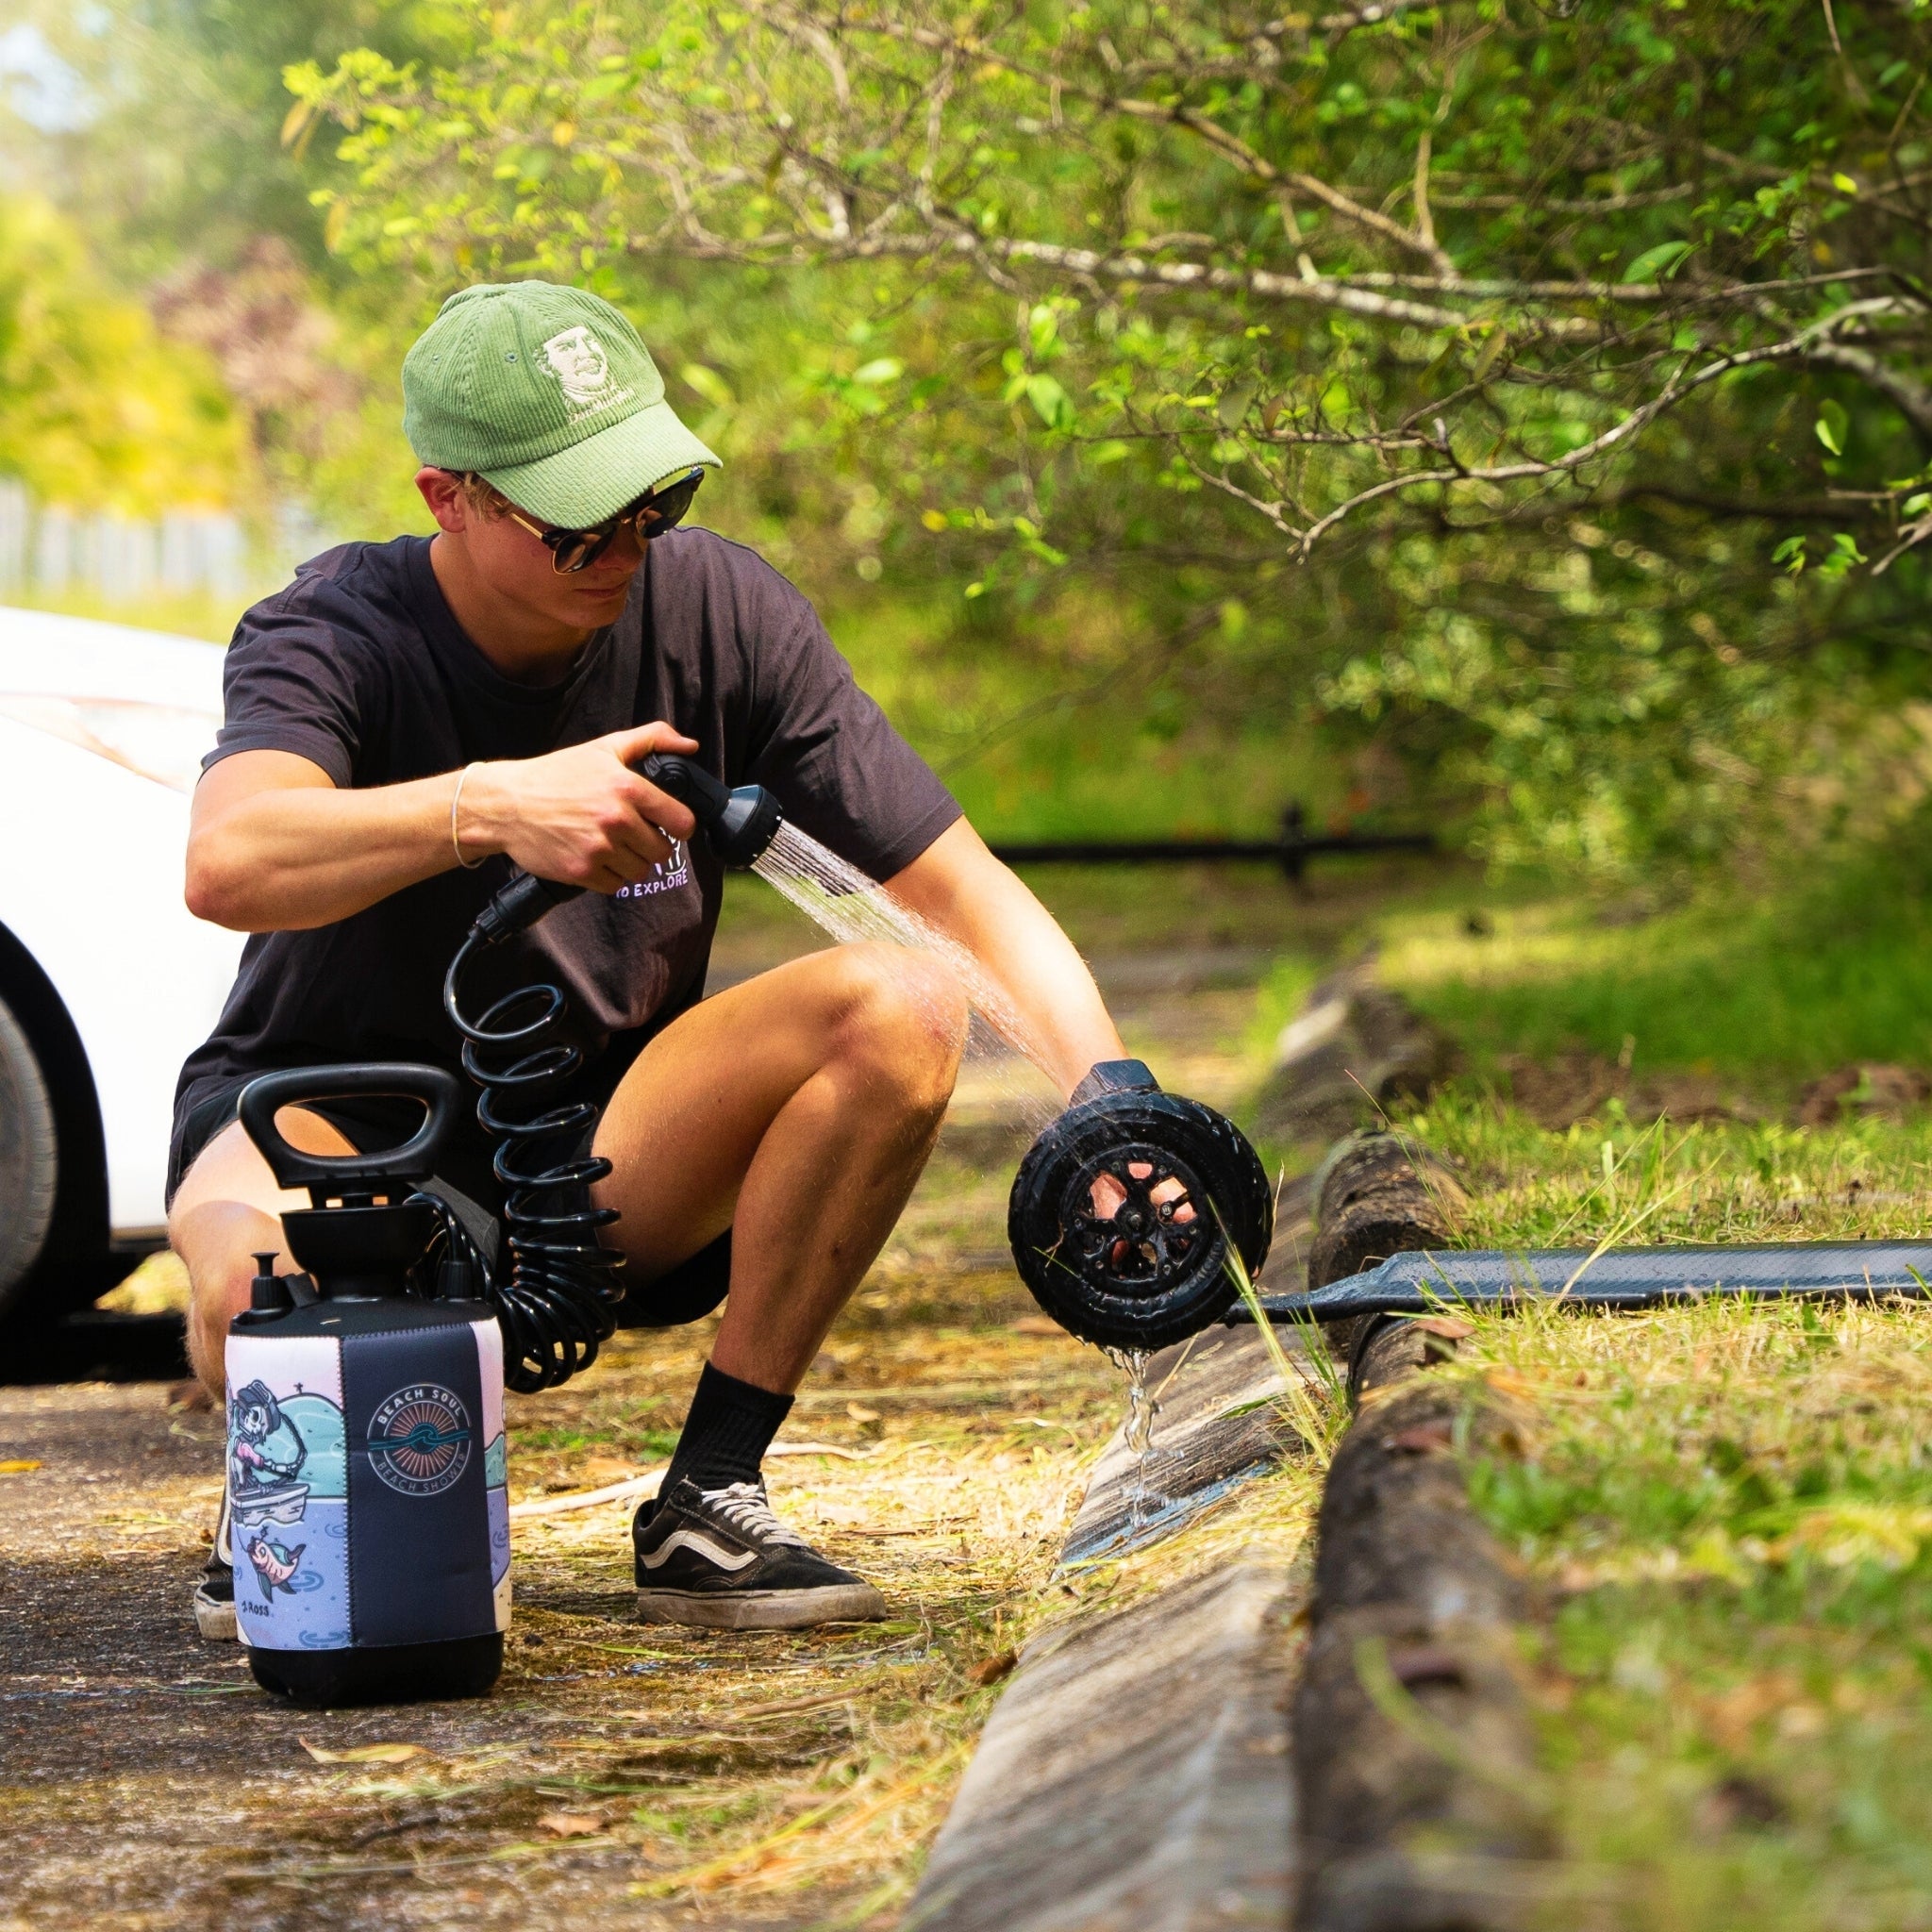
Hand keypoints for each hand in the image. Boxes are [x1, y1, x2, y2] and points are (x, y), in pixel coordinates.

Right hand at [460, 723, 702, 892]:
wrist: (507, 804)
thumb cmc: (556, 775)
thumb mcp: (604, 747)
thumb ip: (652, 739)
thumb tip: (690, 745)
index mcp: (627, 787)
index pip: (682, 821)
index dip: (679, 825)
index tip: (670, 825)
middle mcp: (616, 819)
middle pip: (661, 851)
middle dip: (651, 845)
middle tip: (631, 835)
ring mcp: (599, 848)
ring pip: (640, 871)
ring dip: (630, 862)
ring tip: (611, 845)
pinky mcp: (582, 871)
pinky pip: (616, 885)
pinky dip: (609, 877)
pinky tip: (594, 857)